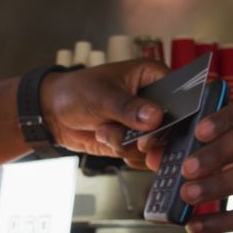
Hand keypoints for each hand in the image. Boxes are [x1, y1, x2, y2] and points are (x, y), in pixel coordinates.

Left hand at [41, 59, 168, 167]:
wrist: (54, 113)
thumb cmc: (76, 91)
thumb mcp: (102, 95)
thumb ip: (129, 107)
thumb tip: (154, 117)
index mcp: (153, 76)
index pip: (179, 96)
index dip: (173, 115)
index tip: (159, 127)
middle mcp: (154, 101)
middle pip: (171, 126)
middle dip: (148, 137)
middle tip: (136, 140)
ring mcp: (145, 124)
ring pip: (155, 146)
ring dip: (127, 144)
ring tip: (105, 129)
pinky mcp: (136, 141)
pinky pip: (142, 156)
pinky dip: (124, 153)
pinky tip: (107, 138)